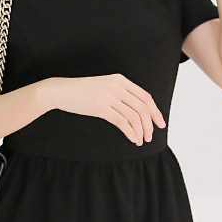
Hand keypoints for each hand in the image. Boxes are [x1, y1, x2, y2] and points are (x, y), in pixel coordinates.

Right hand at [47, 75, 165, 145]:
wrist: (61, 90)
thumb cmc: (82, 92)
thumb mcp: (104, 87)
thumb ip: (120, 94)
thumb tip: (135, 112)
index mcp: (120, 80)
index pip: (145, 97)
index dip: (155, 111)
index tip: (160, 123)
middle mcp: (117, 86)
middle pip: (142, 107)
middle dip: (149, 124)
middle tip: (150, 136)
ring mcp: (109, 96)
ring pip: (134, 116)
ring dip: (141, 131)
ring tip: (141, 140)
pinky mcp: (101, 107)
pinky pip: (122, 122)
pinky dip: (130, 132)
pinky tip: (133, 139)